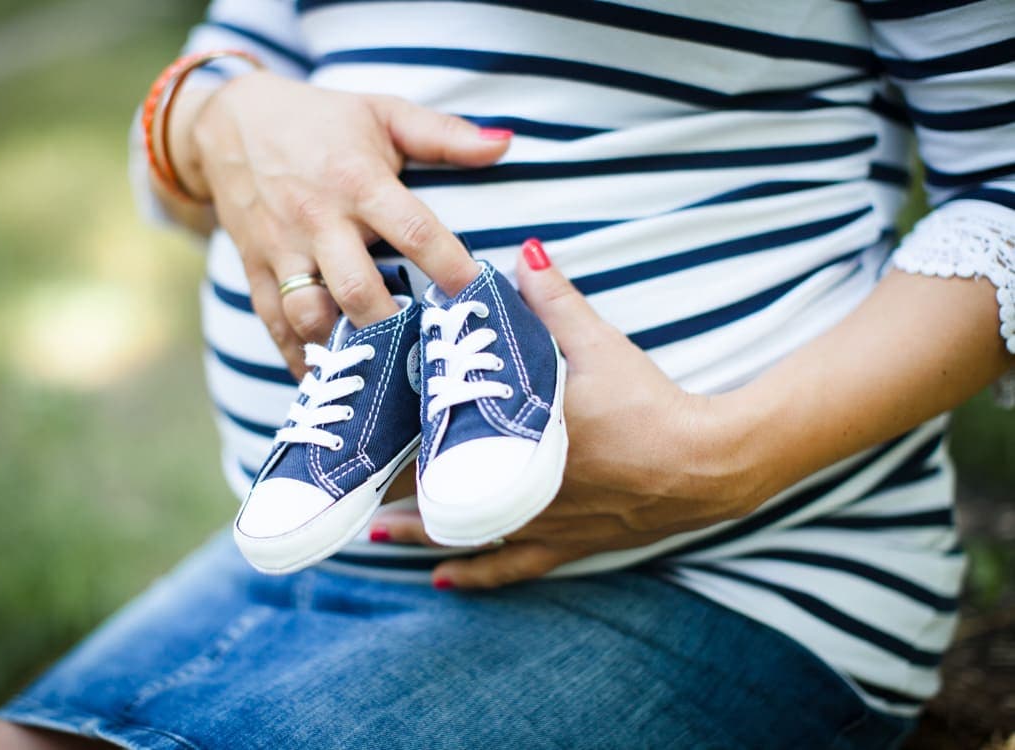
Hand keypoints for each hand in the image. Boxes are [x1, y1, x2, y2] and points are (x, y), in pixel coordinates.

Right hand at [169, 71, 511, 374]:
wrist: (229, 122)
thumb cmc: (320, 119)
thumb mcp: (383, 112)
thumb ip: (444, 134)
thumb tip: (505, 145)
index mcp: (357, 181)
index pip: (412, 230)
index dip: (448, 266)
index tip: (478, 296)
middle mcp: (318, 220)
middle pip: (357, 288)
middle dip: (394, 327)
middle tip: (429, 354)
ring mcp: (282, 249)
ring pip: (309, 314)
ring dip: (344, 347)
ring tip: (382, 374)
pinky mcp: (255, 270)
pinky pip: (274, 324)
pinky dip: (299, 359)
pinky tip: (327, 381)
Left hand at [371, 239, 766, 588]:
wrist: (707, 463)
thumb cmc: (649, 402)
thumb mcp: (599, 343)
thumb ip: (554, 299)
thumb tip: (522, 251)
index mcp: (517, 432)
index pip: (438, 436)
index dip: (393, 435)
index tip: (355, 430)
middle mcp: (517, 483)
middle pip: (438, 485)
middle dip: (391, 483)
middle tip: (348, 482)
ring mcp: (539, 520)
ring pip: (462, 531)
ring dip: (415, 531)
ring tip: (370, 532)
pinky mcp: (566, 544)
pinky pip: (509, 566)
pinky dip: (474, 574)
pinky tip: (440, 581)